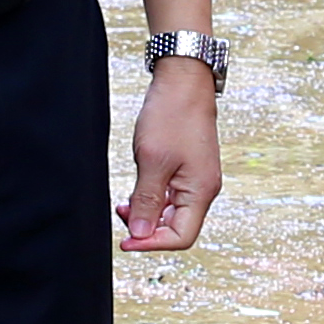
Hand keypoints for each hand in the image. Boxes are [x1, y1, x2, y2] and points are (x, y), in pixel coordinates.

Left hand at [120, 58, 221, 250]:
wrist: (183, 80)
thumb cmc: (172, 115)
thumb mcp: (153, 161)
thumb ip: (146, 201)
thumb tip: (139, 234)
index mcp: (201, 191)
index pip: (181, 237)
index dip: (151, 243)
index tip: (125, 241)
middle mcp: (203, 189)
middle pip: (177, 227)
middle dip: (147, 229)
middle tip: (120, 214)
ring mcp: (196, 179)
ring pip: (172, 212)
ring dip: (147, 214)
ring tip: (123, 203)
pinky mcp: (188, 169)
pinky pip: (171, 196)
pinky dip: (152, 199)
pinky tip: (136, 191)